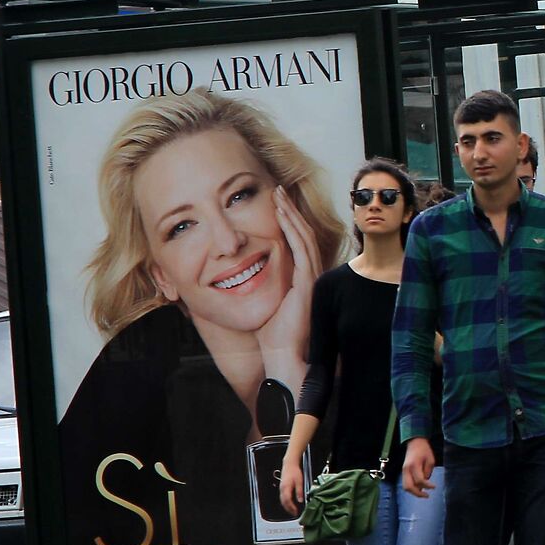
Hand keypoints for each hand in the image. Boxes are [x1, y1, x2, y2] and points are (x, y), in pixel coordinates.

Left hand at [260, 187, 322, 391]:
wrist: (282, 354)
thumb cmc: (271, 335)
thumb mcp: (263, 304)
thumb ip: (259, 286)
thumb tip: (235, 277)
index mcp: (300, 277)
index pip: (295, 241)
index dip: (286, 221)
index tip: (274, 204)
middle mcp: (308, 272)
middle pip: (300, 232)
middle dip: (288, 210)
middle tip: (277, 190)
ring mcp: (310, 274)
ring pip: (302, 234)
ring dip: (290, 212)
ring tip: (278, 194)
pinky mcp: (307, 279)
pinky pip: (300, 246)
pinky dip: (291, 227)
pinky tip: (282, 214)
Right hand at [279, 454, 307, 514]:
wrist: (289, 464)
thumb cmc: (295, 471)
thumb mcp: (300, 481)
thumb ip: (299, 491)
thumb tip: (300, 500)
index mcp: (286, 488)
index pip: (288, 501)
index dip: (291, 508)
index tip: (296, 512)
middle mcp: (282, 490)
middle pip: (284, 502)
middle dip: (289, 509)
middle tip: (294, 514)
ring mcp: (281, 489)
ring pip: (282, 500)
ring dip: (287, 507)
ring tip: (292, 511)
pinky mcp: (282, 488)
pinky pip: (282, 497)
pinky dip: (285, 502)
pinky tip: (290, 504)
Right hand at [401, 437, 435, 496]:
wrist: (415, 443)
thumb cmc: (425, 451)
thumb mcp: (430, 460)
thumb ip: (427, 472)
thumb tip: (426, 484)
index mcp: (414, 465)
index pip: (419, 480)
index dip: (427, 486)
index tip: (434, 487)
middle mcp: (406, 469)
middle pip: (409, 487)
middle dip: (418, 493)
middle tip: (427, 495)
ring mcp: (403, 471)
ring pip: (405, 487)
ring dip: (414, 492)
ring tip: (424, 494)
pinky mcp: (403, 472)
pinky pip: (405, 484)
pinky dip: (412, 488)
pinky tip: (419, 489)